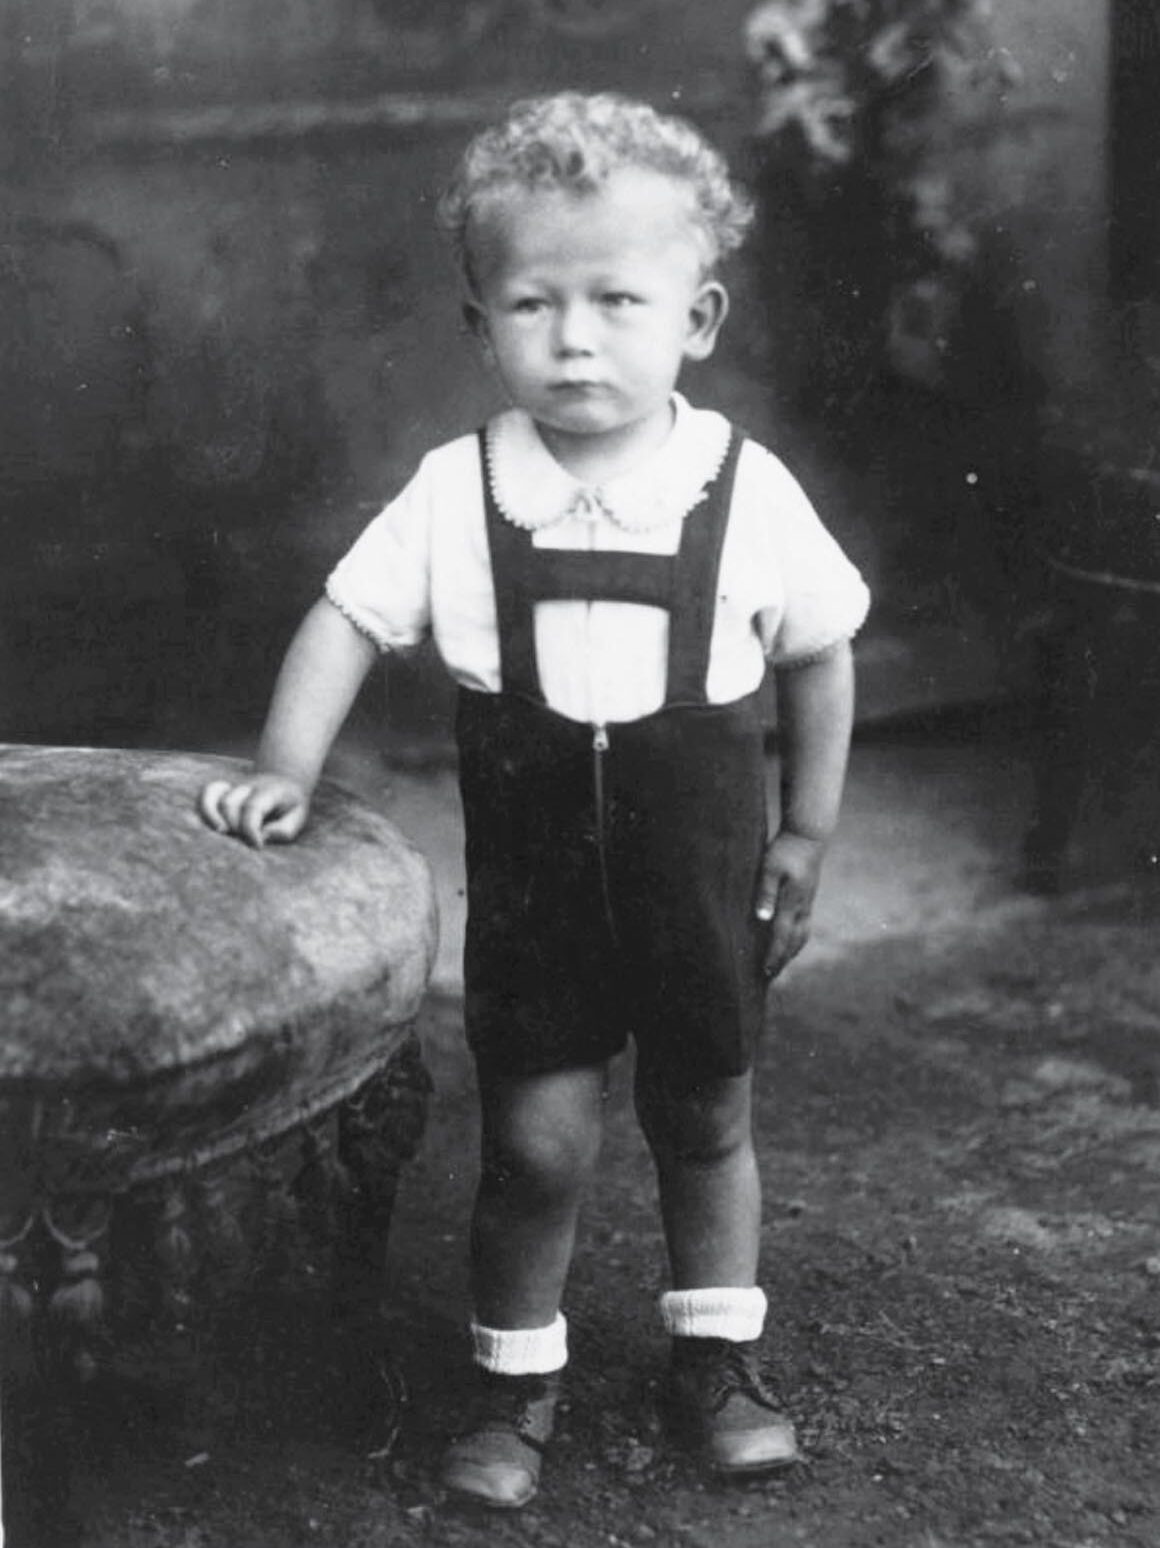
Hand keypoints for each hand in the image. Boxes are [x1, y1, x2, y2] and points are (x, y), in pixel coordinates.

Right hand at [198, 772, 309, 848]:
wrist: (285, 780)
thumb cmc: (291, 805)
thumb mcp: (299, 817)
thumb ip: (284, 830)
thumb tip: (263, 836)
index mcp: (269, 791)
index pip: (252, 808)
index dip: (251, 830)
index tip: (258, 846)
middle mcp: (249, 786)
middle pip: (229, 804)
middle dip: (234, 826)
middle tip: (246, 840)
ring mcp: (234, 786)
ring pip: (213, 797)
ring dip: (212, 817)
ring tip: (222, 831)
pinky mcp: (224, 789)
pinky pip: (206, 793)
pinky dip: (204, 807)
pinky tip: (213, 824)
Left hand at [755, 829, 825, 980]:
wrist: (808, 835)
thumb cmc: (785, 849)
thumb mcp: (769, 868)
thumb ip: (765, 892)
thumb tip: (763, 919)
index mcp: (792, 902)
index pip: (781, 936)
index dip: (773, 955)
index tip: (765, 971)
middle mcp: (802, 907)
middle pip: (794, 941)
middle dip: (782, 959)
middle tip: (770, 976)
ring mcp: (808, 903)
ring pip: (802, 936)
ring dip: (791, 952)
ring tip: (779, 964)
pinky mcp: (808, 898)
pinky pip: (804, 926)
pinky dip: (796, 940)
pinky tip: (789, 943)